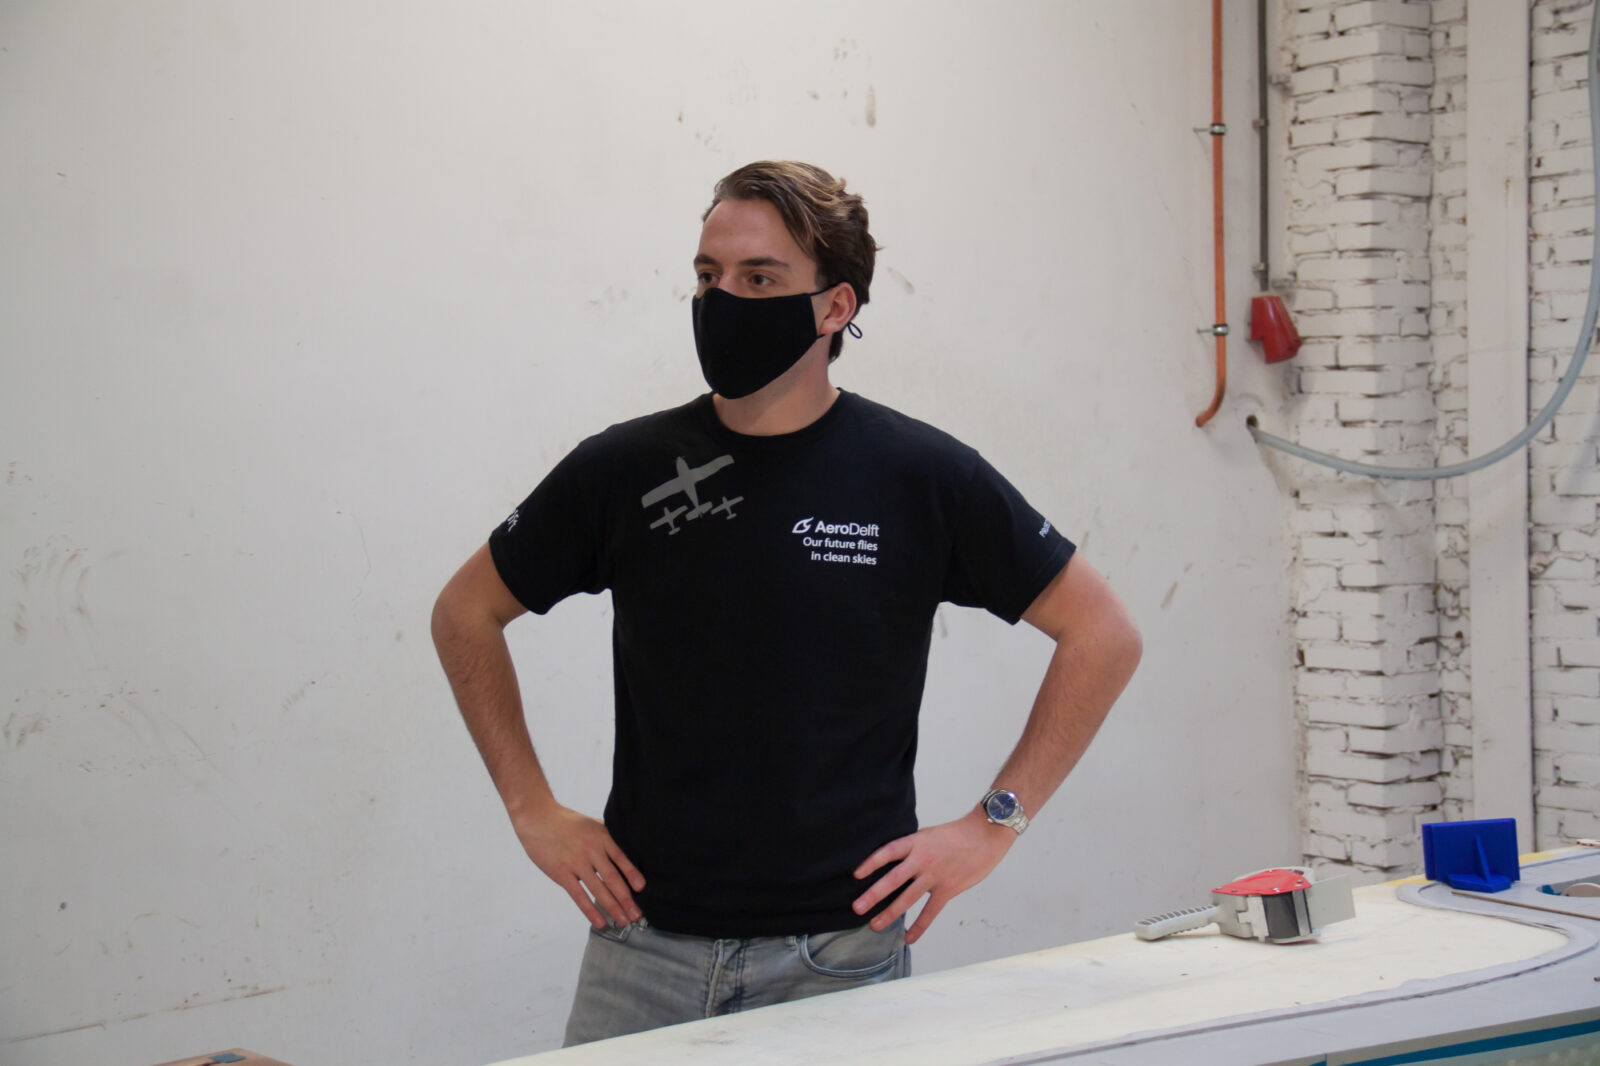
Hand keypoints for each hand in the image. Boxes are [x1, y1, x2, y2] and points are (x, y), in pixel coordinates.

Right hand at [512, 803, 645, 929]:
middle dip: (627, 899)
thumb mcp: (592, 823)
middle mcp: (591, 850)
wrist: (538, 818)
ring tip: (624, 921)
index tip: (642, 888)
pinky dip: (591, 911)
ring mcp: (576, 863)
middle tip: (637, 915)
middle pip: (613, 878)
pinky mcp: (561, 873)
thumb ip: (607, 837)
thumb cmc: (566, 822)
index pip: (621, 858)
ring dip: (613, 907)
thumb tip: (627, 850)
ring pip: (599, 889)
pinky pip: (579, 896)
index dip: (632, 874)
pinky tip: (601, 922)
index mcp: (601, 837)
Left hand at [851, 809, 1014, 945]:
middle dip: (873, 894)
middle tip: (857, 907)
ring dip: (890, 913)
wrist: (985, 836)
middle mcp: (922, 859)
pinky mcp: (948, 889)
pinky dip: (919, 926)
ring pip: (908, 898)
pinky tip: (908, 938)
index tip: (856, 875)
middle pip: (893, 879)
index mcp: (916, 843)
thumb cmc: (958, 834)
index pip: (888, 852)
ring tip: (875, 924)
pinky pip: (930, 912)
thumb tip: (896, 861)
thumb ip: (913, 847)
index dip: (871, 863)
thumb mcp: (929, 834)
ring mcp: (935, 876)